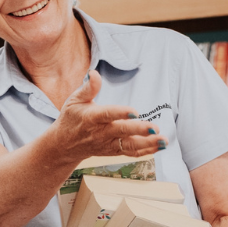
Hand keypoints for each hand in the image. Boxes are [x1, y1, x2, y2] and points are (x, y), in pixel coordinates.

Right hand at [50, 72, 164, 163]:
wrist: (64, 145)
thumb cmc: (71, 119)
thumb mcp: (74, 100)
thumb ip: (88, 88)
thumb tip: (95, 74)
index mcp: (91, 118)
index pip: (107, 115)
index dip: (121, 113)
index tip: (135, 112)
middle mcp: (100, 133)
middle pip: (121, 131)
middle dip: (139, 130)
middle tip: (154, 128)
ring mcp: (108, 144)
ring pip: (129, 145)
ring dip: (147, 144)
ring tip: (163, 140)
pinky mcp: (113, 151)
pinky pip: (131, 153)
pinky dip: (146, 151)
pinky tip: (160, 146)